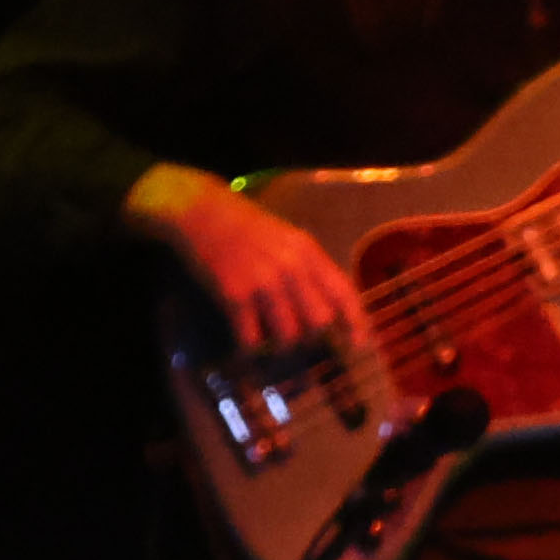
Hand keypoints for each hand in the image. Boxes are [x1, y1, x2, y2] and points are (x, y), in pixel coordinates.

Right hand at [122, 165, 362, 353]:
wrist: (199, 212)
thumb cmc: (246, 229)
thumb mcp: (289, 240)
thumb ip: (311, 270)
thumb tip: (333, 311)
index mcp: (309, 252)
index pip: (344, 293)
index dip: (356, 324)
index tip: (360, 345)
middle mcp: (291, 267)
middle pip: (319, 321)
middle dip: (312, 336)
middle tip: (299, 337)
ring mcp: (262, 280)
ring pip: (289, 334)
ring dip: (281, 345)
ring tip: (270, 339)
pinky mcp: (234, 292)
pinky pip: (252, 336)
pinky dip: (251, 348)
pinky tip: (246, 346)